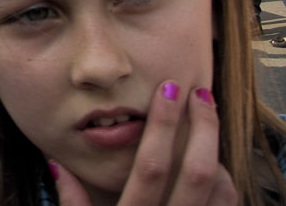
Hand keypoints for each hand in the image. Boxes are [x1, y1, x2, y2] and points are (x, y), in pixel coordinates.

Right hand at [51, 80, 234, 205]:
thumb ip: (74, 205)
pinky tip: (211, 164)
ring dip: (216, 151)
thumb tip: (58, 165)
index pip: (151, 167)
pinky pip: (228, 203)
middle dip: (203, 126)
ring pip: (220, 187)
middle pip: (197, 171)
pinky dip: (224, 178)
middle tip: (200, 92)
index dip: (162, 126)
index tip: (168, 90)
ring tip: (204, 125)